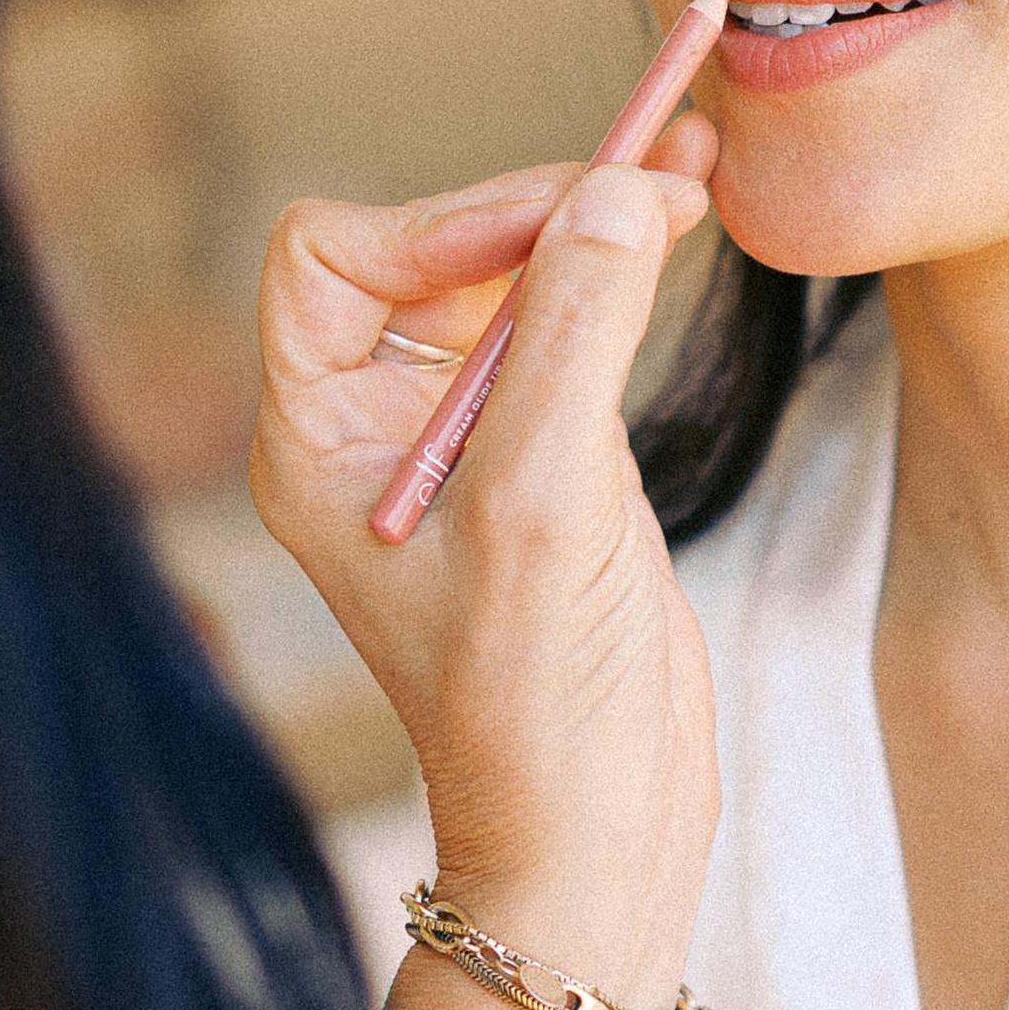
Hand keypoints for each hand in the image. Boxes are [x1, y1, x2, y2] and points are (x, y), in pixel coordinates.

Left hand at [251, 122, 720, 1004]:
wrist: (596, 835)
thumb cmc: (533, 701)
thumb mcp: (548, 500)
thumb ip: (574, 333)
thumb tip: (615, 189)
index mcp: (318, 441)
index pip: (333, 253)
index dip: (442, 217)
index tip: (558, 223)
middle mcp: (373, 431)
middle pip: (431, 249)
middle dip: (537, 206)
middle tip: (662, 174)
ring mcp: (461, 445)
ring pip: (507, 281)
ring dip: (590, 229)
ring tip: (691, 182)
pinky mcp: (544, 463)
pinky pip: (565, 333)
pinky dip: (619, 280)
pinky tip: (681, 240)